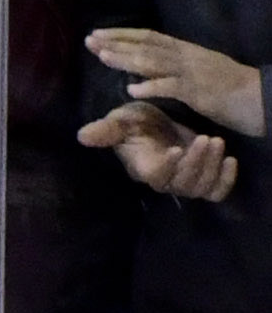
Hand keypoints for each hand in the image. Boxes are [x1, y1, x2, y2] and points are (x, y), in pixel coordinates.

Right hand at [80, 101, 243, 201]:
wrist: (156, 123)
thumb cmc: (136, 122)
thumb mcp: (121, 120)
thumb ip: (106, 129)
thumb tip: (82, 136)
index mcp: (144, 167)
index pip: (156, 176)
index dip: (168, 166)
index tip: (177, 148)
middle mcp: (164, 180)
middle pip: (182, 184)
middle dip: (196, 162)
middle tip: (206, 139)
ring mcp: (184, 181)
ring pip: (201, 187)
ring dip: (212, 166)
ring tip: (216, 141)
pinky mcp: (203, 178)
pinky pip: (217, 192)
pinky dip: (226, 180)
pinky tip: (230, 160)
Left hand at [88, 27, 267, 139]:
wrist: (263, 98)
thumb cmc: (230, 89)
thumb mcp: (199, 71)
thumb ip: (175, 66)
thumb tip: (148, 65)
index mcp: (187, 51)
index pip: (150, 37)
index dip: (123, 34)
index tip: (98, 34)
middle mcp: (188, 56)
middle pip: (147, 45)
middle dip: (117, 42)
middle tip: (89, 40)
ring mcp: (194, 73)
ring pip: (156, 62)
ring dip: (128, 59)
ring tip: (103, 57)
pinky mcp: (201, 92)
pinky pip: (173, 88)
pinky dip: (151, 87)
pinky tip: (131, 90)